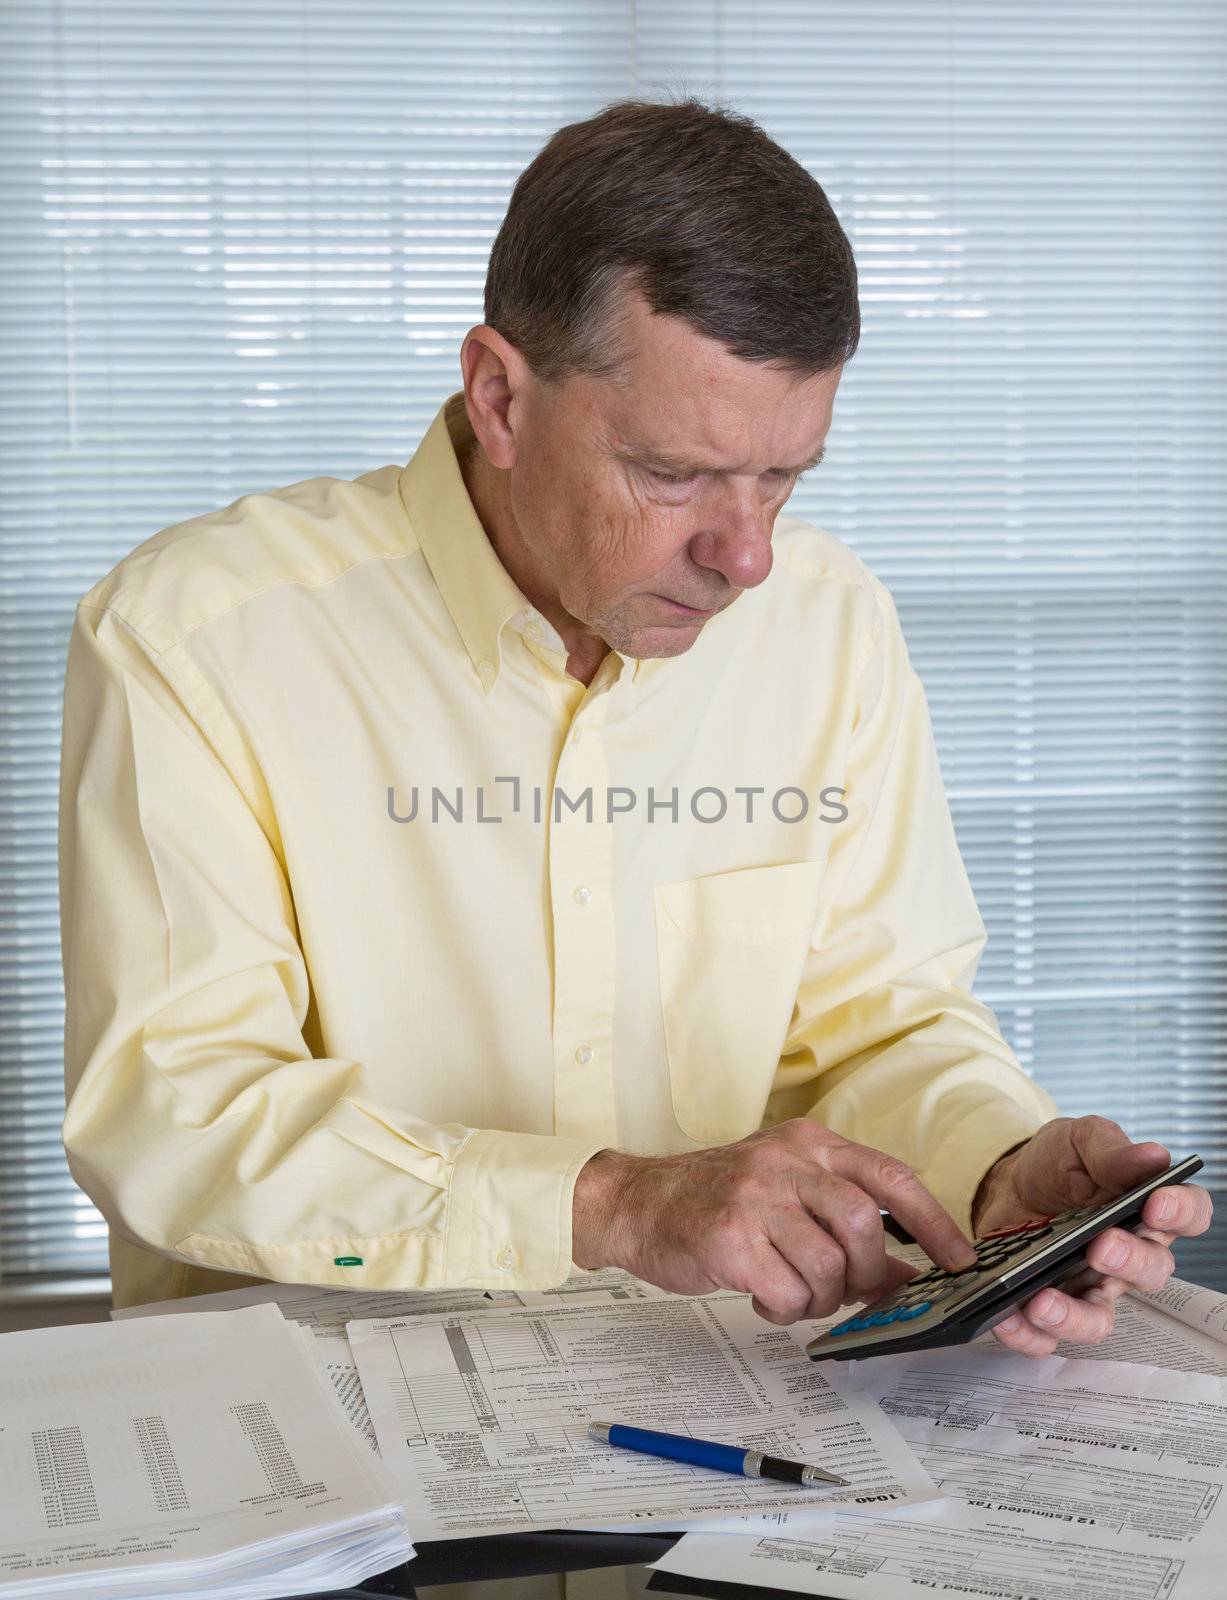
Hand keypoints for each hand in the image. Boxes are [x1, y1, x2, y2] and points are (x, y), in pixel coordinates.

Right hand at [571, 1121, 977, 1324]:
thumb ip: (844, 1219)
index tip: (958, 1260)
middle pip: (862, 1225)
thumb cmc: (716, 1199)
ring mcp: (754, 1198)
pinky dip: (785, 1308)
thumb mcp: (785, 1190)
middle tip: (852, 1292)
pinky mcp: (728, 1239)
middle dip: (869, 1273)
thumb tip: (908, 1274)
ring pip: (827, 1266)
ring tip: (796, 1294)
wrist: (636, 1202)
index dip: (933, 1222)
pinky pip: (786, 1293)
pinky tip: (763, 1294)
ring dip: (821, 1298)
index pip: (890, 1177)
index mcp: (807, 1142)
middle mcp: (784, 1162)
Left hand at [970, 1115, 1213, 1355]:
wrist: (1006, 1184)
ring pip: (1099, 1319)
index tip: (1157, 1204)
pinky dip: (1027, 1334)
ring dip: (1074, 1316)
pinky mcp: (1048, 1307)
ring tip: (1043, 1301)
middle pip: (1149, 1272)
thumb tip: (1152, 1156)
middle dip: (1128, 1262)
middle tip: (1101, 1246)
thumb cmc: (1057, 1165)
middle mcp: (1126, 1256)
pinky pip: (1045, 1337)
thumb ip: (1109, 1150)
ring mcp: (1088, 1286)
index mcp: (1144, 1210)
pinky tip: (1006, 1317)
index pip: (1187, 1215)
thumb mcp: (1078, 1141)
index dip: (1181, 1213)